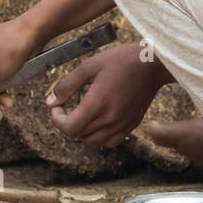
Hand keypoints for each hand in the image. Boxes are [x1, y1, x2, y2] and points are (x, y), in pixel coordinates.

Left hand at [44, 42, 169, 147]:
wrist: (153, 64)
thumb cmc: (121, 60)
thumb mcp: (89, 66)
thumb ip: (67, 85)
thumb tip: (50, 102)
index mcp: (97, 104)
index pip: (69, 128)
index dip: (57, 119)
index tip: (57, 106)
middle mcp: (110, 119)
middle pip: (78, 135)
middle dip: (67, 121)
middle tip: (69, 102)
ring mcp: (122, 125)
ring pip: (92, 141)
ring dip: (82, 129)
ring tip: (83, 109)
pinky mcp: (131, 125)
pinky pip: (109, 141)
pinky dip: (99, 134)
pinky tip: (99, 117)